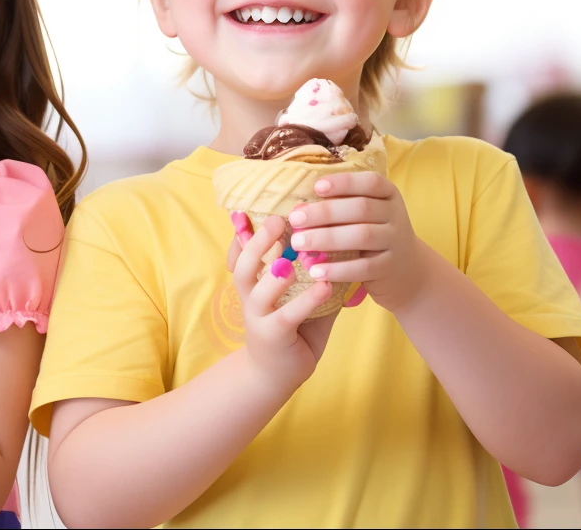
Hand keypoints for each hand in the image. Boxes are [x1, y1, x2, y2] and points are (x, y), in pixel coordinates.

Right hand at [230, 213, 336, 387]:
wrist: (275, 374)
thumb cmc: (291, 329)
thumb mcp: (296, 296)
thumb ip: (310, 272)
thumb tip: (339, 239)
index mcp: (253, 283)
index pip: (241, 251)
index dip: (244, 230)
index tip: (254, 206)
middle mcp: (249, 296)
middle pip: (244, 264)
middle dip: (257, 241)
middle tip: (276, 219)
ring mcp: (258, 316)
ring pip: (259, 289)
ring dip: (276, 270)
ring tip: (294, 254)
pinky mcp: (273, 334)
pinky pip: (288, 314)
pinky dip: (307, 299)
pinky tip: (325, 286)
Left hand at [285, 172, 432, 313]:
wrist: (406, 269)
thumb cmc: (372, 234)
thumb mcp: (361, 216)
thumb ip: (336, 208)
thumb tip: (299, 209)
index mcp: (387, 194)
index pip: (370, 182)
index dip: (344, 183)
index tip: (317, 187)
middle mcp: (395, 215)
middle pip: (361, 209)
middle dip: (325, 212)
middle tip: (295, 219)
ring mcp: (395, 242)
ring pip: (361, 236)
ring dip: (326, 239)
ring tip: (299, 243)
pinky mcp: (389, 268)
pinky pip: (363, 267)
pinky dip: (338, 269)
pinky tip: (316, 271)